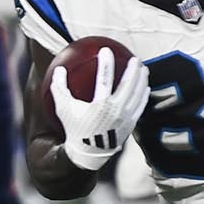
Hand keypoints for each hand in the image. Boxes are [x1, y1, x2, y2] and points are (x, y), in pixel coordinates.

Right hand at [50, 49, 149, 171]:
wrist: (88, 153)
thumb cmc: (74, 129)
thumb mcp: (62, 109)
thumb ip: (60, 88)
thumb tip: (58, 69)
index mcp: (99, 105)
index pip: (105, 78)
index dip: (106, 62)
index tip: (105, 50)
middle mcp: (116, 110)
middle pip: (129, 85)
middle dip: (133, 69)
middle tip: (135, 58)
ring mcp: (126, 118)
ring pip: (138, 94)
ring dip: (142, 80)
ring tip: (143, 69)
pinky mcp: (131, 124)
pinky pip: (141, 106)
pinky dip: (144, 95)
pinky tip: (145, 88)